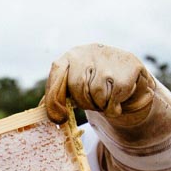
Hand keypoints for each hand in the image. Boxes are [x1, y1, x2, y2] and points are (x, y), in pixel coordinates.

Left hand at [44, 44, 158, 143]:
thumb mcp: (75, 85)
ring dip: (101, 105)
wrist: (131, 79)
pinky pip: (115, 97)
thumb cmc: (95, 85)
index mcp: (71, 56)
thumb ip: (58, 94)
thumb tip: (40, 110)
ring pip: (98, 93)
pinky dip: (114, 107)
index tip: (59, 118)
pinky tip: (118, 100)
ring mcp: (110, 57)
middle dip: (84, 102)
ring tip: (106, 98)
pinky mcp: (130, 66)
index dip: (55, 97)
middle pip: (78, 86)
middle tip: (92, 103)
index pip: (57, 72)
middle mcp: (89, 52)